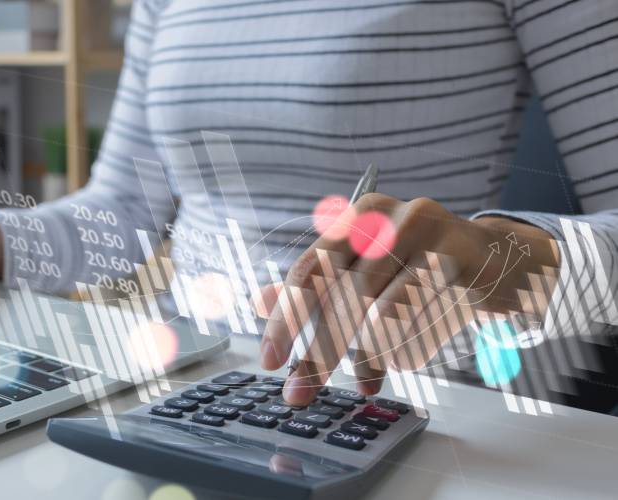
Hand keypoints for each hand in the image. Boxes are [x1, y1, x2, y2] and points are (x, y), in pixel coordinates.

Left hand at [258, 194, 559, 405]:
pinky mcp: (464, 260)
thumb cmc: (417, 267)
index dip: (286, 318)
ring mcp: (432, 234)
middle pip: (343, 293)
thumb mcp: (363, 270)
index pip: (309, 270)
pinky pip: (423, 318)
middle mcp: (391, 217)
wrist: (495, 260)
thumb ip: (315, 287)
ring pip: (383, 310)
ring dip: (368, 354)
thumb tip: (260, 302)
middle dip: (320, 349)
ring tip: (365, 379)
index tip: (270, 361)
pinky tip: (402, 360)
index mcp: (358, 216)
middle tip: (301, 390)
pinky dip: (407, 349)